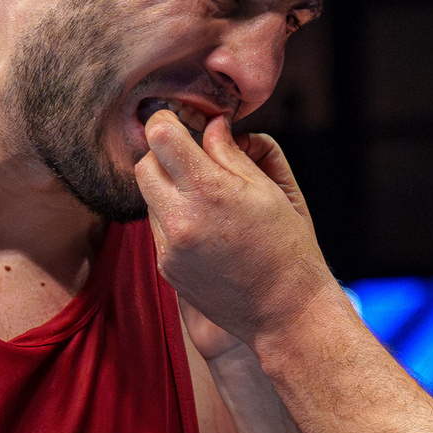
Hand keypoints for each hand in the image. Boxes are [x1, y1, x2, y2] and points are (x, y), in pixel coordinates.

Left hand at [135, 111, 339, 350]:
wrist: (284, 311)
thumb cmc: (288, 245)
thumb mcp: (271, 189)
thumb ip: (232, 152)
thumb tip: (210, 126)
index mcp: (210, 191)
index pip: (161, 136)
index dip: (166, 121)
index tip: (177, 121)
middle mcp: (180, 219)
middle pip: (144, 165)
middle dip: (163, 156)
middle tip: (192, 159)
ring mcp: (169, 247)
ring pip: (149, 198)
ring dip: (169, 189)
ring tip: (207, 201)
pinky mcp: (166, 267)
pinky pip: (157, 228)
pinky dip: (173, 219)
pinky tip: (206, 230)